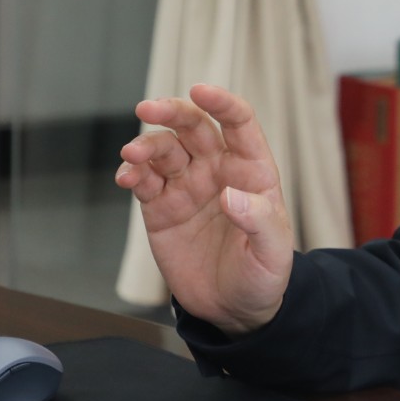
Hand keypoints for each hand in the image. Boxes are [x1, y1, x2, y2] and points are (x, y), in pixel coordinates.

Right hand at [116, 84, 293, 335]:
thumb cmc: (263, 275)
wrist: (233, 310)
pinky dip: (132, 174)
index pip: (238, 123)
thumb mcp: (273, 252)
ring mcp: (187, 187)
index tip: (200, 90)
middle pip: (193, 127)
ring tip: (131, 156)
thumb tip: (231, 195)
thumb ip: (258, 220)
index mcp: (252, 171)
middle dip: (170, 112)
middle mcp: (217, 171)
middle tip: (145, 108)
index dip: (221, 103)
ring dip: (145, 146)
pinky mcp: (161, 208)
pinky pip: (144, 181)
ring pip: (164, 150)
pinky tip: (126, 177)